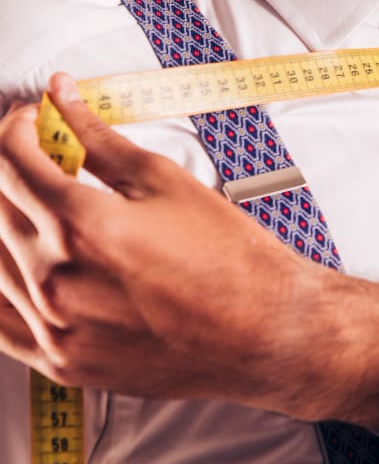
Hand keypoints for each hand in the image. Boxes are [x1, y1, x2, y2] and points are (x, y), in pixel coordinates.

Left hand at [0, 74, 378, 433]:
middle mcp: (58, 280)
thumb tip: (64, 100)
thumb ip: (101, 139)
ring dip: (12, 223)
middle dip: (16, 168)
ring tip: (55, 213)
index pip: (9, 157)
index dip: (17, 126)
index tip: (35, 122)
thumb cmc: (235, 264)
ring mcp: (56, 328)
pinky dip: (6, 284)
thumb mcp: (169, 184)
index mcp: (84, 226)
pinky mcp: (63, 362)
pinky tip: (38, 266)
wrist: (268, 333)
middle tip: (50, 159)